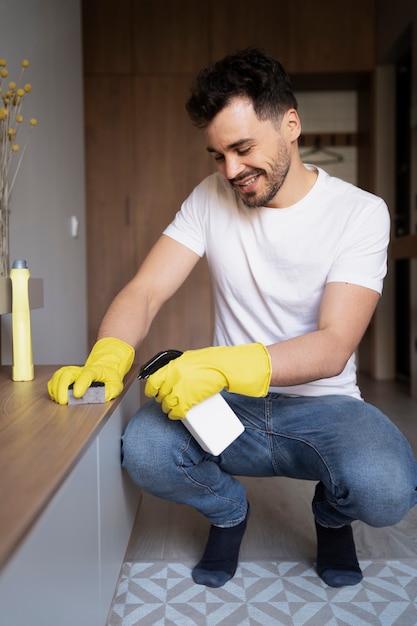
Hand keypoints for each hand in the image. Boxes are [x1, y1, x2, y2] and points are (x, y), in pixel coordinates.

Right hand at [48, 337, 134, 403]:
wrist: (106, 366)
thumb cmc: (110, 376)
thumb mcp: (116, 384)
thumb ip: (109, 391)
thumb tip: (101, 397)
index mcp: (96, 371)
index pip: (87, 375)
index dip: (81, 384)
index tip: (77, 395)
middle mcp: (81, 370)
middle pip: (67, 374)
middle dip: (62, 388)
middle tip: (63, 401)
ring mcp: (73, 371)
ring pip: (59, 375)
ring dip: (56, 388)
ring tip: (59, 400)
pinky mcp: (66, 375)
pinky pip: (55, 379)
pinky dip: (53, 387)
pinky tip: (56, 395)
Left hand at [145, 342, 270, 418]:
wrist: (222, 367)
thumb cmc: (208, 361)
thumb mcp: (187, 359)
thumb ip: (177, 367)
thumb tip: (172, 373)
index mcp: (172, 367)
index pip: (153, 381)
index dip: (151, 389)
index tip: (152, 393)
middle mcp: (173, 379)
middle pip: (161, 394)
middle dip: (162, 399)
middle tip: (166, 400)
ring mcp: (180, 391)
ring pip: (167, 405)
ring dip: (168, 409)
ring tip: (172, 408)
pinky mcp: (189, 401)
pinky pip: (177, 412)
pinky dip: (175, 415)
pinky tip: (176, 415)